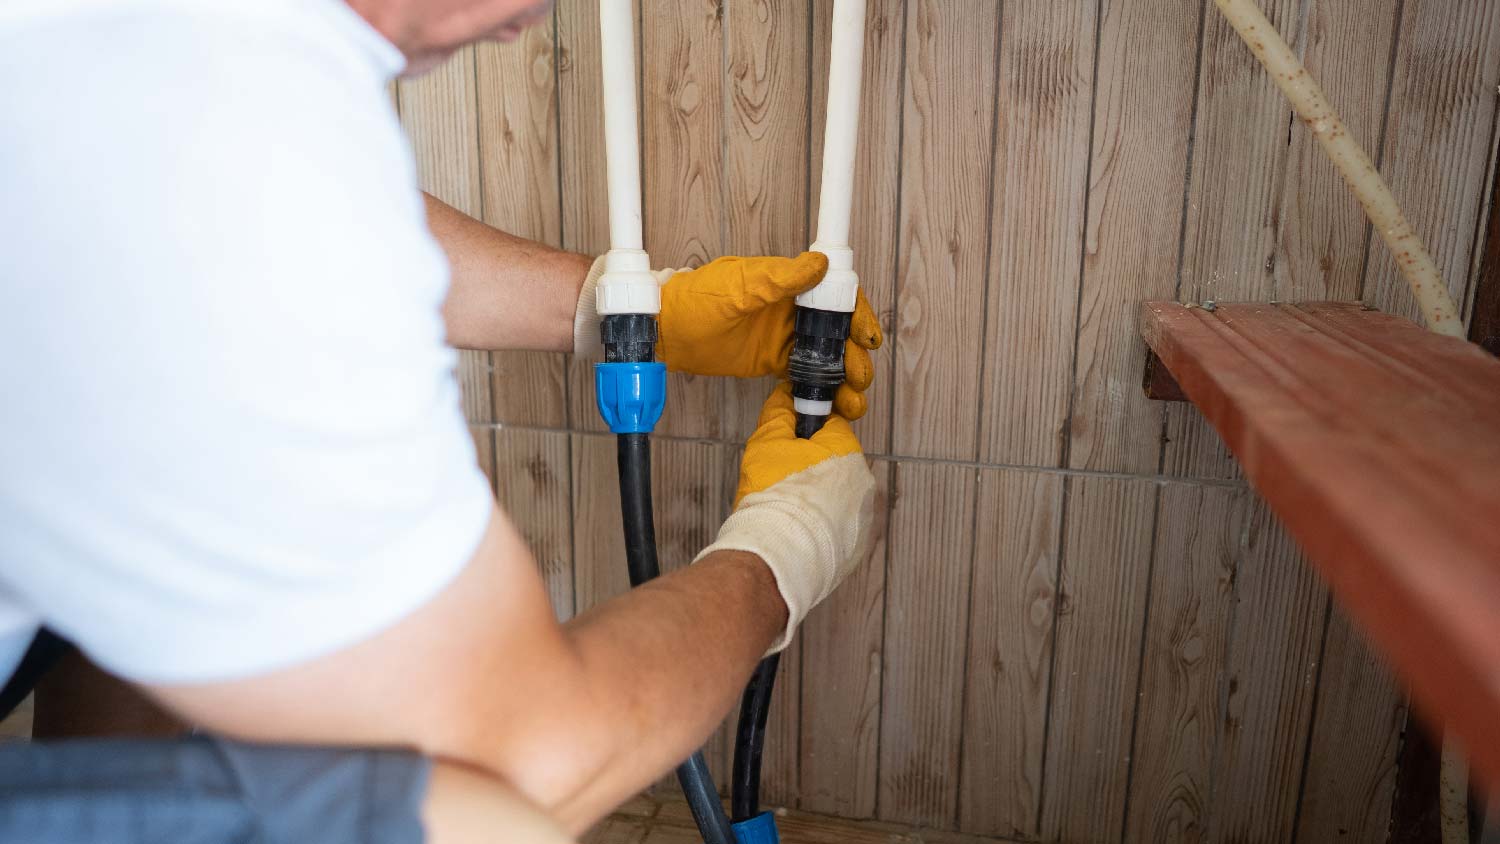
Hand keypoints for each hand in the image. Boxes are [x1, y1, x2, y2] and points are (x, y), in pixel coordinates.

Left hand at [657, 253, 882, 418]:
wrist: (666, 332)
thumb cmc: (696, 300)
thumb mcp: (739, 285)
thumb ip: (779, 278)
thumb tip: (820, 264)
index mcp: (789, 284)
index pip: (835, 295)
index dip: (857, 315)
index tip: (866, 336)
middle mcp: (793, 310)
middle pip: (838, 332)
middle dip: (854, 356)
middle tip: (859, 378)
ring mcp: (785, 338)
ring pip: (826, 358)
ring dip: (843, 379)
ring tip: (852, 403)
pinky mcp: (774, 362)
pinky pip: (806, 377)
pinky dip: (822, 391)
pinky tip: (834, 407)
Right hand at [693, 382, 875, 651]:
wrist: (778, 557)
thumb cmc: (773, 498)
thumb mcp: (766, 444)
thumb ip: (779, 414)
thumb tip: (786, 396)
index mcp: (848, 451)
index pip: (828, 429)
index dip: (802, 437)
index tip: (785, 450)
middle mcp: (865, 483)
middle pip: (834, 465)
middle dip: (810, 471)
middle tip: (781, 485)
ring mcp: (865, 519)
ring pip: (837, 499)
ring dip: (818, 502)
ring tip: (788, 514)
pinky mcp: (857, 549)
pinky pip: (838, 529)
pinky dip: (821, 530)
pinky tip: (798, 535)